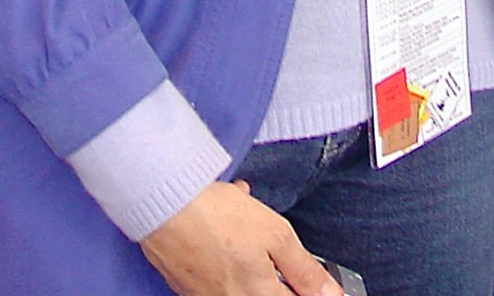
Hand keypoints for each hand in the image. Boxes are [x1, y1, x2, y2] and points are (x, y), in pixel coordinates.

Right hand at [139, 181, 337, 295]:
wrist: (162, 206)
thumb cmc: (216, 217)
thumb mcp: (276, 236)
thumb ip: (305, 271)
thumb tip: (331, 295)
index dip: (305, 287)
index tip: (303, 273)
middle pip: (268, 291)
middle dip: (275, 269)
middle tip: (269, 245)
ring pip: (244, 282)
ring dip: (251, 257)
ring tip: (244, 227)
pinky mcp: (188, 287)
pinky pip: (219, 275)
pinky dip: (227, 254)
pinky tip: (224, 225)